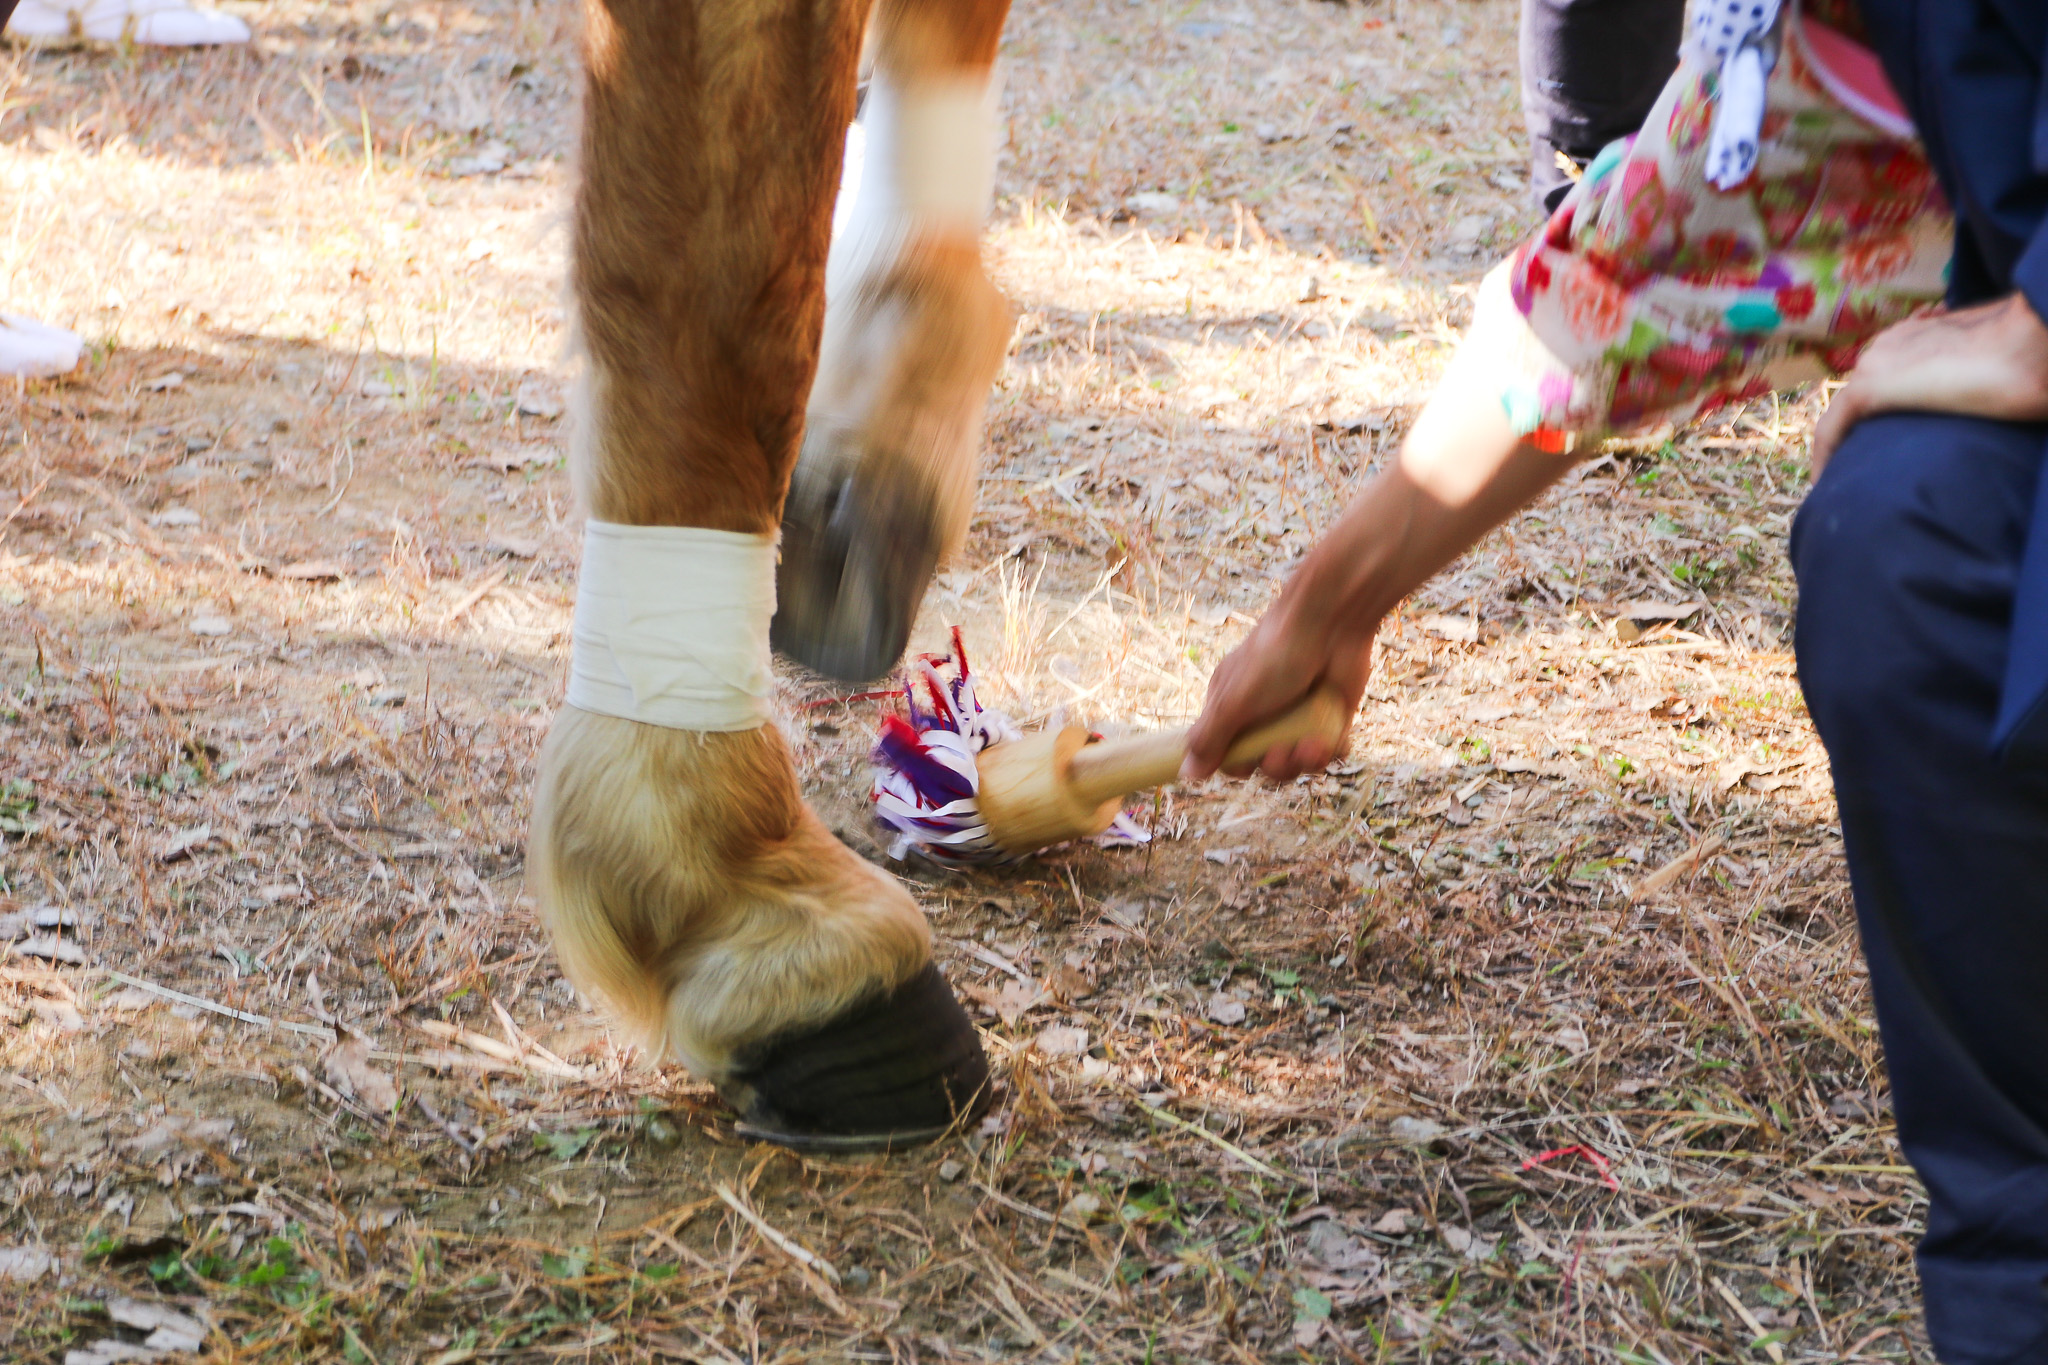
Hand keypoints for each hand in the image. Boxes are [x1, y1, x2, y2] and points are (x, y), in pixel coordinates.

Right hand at [1181, 597, 1373, 782]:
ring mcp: (1299, 715)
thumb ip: (1208, 738)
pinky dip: (1330, 751)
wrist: (1328, 624)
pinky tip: (1329, 740)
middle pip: (1266, 763)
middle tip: (1284, 751)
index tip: (1248, 762)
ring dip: (1304, 761)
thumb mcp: (1231, 701)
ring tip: (1312, 745)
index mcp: (1233, 707)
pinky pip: (1329, 751)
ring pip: (1298, 761)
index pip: (1230, 754)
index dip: (1240, 765)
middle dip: (1277, 766)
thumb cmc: (1273, 656)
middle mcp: (1264, 714)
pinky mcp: (1330, 716)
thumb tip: (1187, 773)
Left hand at [1812, 294, 2047, 472]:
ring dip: (1842, 449)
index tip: (1883, 446)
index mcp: (1918, 335)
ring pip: (1844, 414)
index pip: (1886, 378)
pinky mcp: (1870, 386)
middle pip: (1860, 399)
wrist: (2038, 342)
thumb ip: (1972, 379)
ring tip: (1844, 485)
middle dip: (1857, 436)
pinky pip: (1831, 427)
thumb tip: (1987, 401)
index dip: (1882, 414)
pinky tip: (1824, 486)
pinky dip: (1825, 456)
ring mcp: (1877, 362)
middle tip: (1860, 475)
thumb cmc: (2032, 355)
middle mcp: (1890, 344)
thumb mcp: (1994, 365)